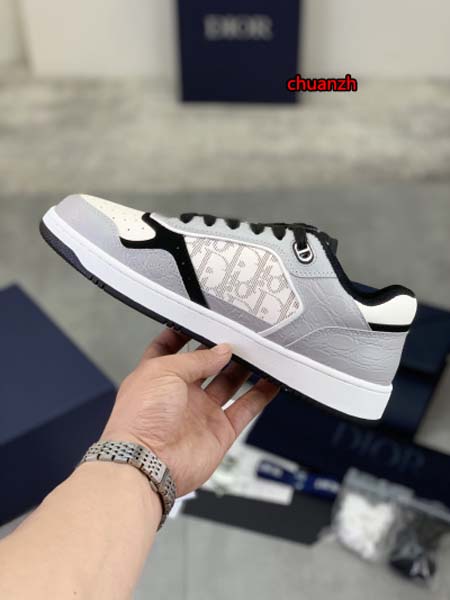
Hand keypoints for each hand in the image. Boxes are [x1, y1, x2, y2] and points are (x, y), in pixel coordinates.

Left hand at [102, 329, 278, 495]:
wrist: (148, 463)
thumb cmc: (140, 419)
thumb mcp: (164, 371)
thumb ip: (196, 359)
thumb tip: (221, 351)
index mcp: (158, 375)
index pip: (171, 348)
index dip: (185, 334)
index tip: (204, 321)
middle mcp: (179, 394)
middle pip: (206, 365)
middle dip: (222, 350)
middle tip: (241, 336)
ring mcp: (200, 413)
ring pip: (229, 384)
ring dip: (245, 369)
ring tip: (260, 352)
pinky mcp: (219, 431)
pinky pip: (245, 408)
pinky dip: (260, 395)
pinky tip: (271, 381)